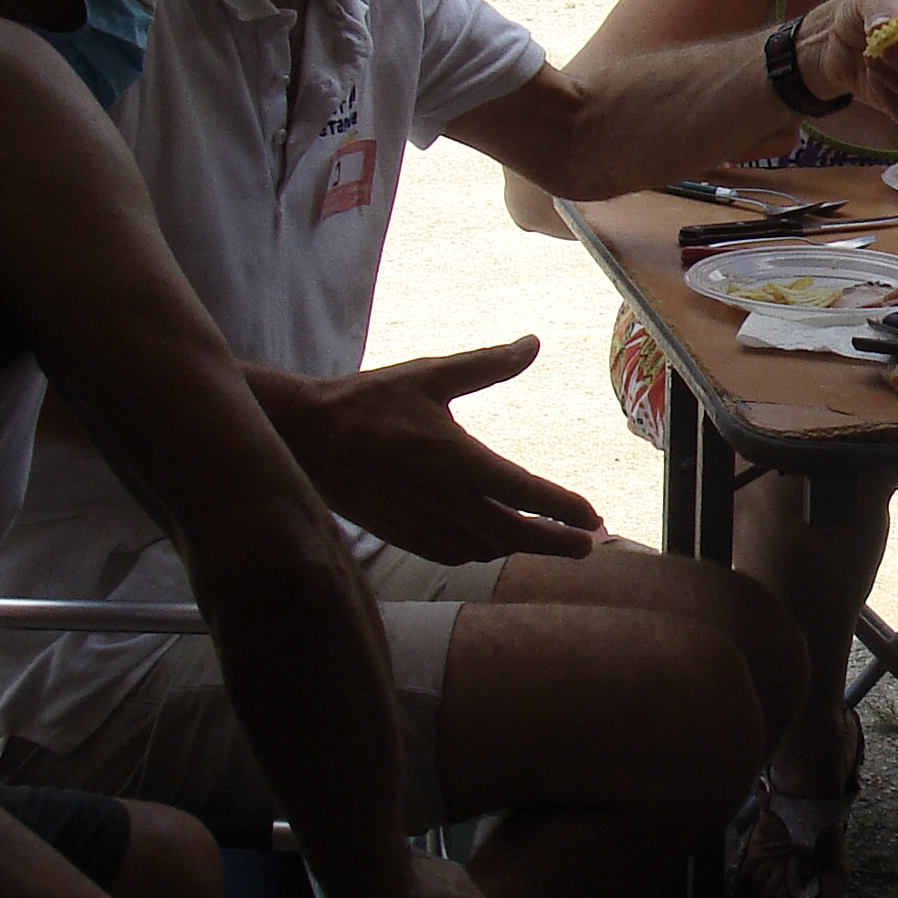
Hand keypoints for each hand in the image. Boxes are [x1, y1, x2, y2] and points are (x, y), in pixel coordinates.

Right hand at [274, 341, 602, 563]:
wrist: (304, 438)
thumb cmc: (368, 402)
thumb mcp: (429, 375)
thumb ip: (486, 365)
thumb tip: (532, 343)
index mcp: (455, 459)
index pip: (524, 492)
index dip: (562, 509)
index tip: (593, 517)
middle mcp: (442, 499)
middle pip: (512, 534)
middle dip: (554, 543)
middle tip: (588, 546)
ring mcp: (420, 522)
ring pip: (483, 549)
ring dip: (519, 549)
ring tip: (549, 544)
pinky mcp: (400, 534)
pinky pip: (451, 554)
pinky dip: (480, 552)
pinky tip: (492, 545)